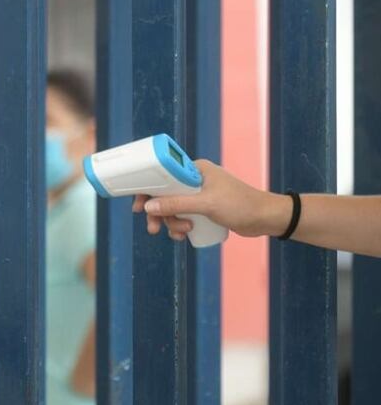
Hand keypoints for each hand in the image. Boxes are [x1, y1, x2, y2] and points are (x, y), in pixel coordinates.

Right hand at [133, 159, 290, 240]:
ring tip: (183, 233)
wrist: (267, 219)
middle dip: (160, 214)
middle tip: (155, 229)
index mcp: (195, 169)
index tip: (138, 207)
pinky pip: (184, 215)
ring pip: (174, 208)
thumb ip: (177, 205)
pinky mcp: (205, 208)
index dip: (147, 190)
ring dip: (173, 223)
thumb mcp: (206, 205)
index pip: (162, 176)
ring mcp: (200, 194)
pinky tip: (184, 235)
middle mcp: (195, 179)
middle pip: (165, 195)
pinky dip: (180, 226)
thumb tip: (148, 207)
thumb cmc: (240, 206)